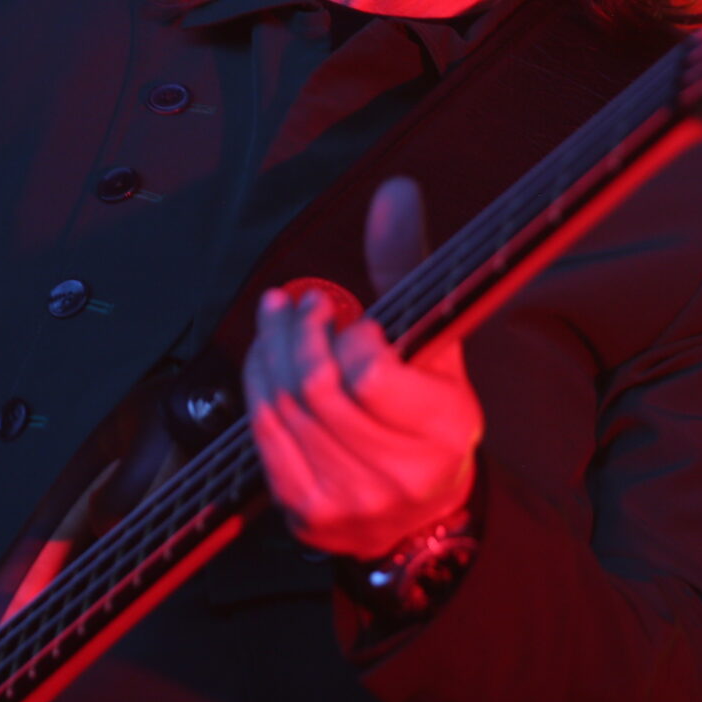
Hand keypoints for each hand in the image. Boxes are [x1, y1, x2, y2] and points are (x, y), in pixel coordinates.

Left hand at [242, 176, 483, 560]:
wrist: (423, 508)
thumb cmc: (429, 409)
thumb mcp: (435, 338)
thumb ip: (409, 264)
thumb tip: (394, 190)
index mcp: (444, 426)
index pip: (371, 375)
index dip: (349, 336)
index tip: (349, 318)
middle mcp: (400, 470)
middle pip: (316, 387)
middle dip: (296, 332)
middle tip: (300, 307)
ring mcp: (351, 498)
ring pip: (283, 407)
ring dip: (270, 351)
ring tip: (278, 319)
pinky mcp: (309, 511)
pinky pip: (263, 435)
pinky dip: (257, 386)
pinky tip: (266, 358)